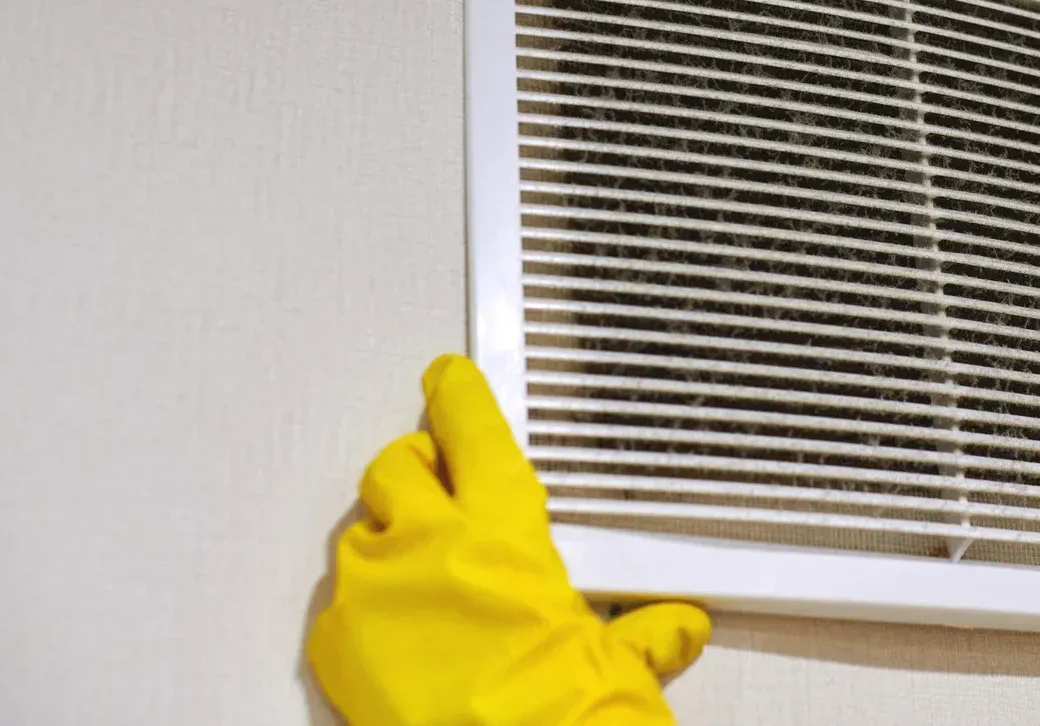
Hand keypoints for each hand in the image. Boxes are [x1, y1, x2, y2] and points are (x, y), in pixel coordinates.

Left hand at [307, 354, 710, 725]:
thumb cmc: (562, 717)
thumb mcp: (618, 667)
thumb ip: (642, 636)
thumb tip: (673, 630)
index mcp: (502, 532)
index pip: (473, 433)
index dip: (459, 398)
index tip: (449, 380)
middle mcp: (428, 546)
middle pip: (396, 468)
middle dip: (416, 472)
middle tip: (435, 492)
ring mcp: (372, 593)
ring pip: (359, 532)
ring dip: (386, 543)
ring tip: (414, 578)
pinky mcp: (333, 646)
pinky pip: (335, 606)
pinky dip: (361, 613)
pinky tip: (393, 640)